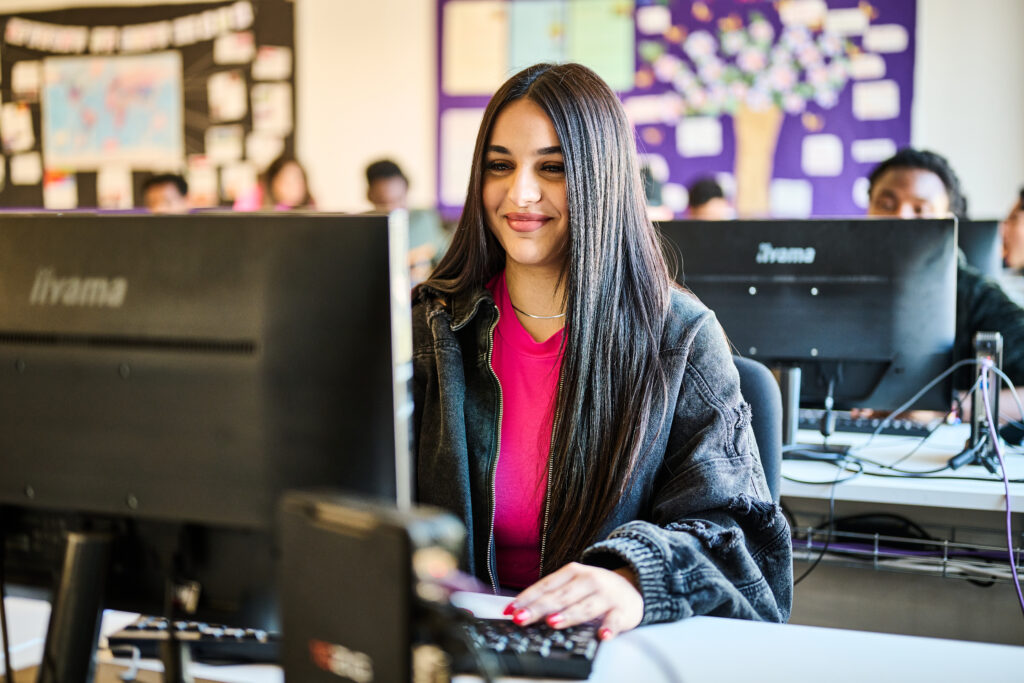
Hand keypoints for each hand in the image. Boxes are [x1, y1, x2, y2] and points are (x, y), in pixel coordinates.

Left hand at [503, 562, 642, 639]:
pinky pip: (615, 621)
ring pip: (585, 607)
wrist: (633, 585)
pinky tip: (602, 635)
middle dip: (540, 608)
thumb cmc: (595, 588)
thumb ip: (552, 596)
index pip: (546, 585)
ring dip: (568, 615)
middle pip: (561, 596)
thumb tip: (521, 611)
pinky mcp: (623, 610)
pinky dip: (609, 628)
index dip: (527, 598)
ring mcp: (606, 595)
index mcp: (573, 572)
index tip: (511, 610)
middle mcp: (589, 580)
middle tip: (522, 618)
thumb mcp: (573, 585)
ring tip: (553, 623)